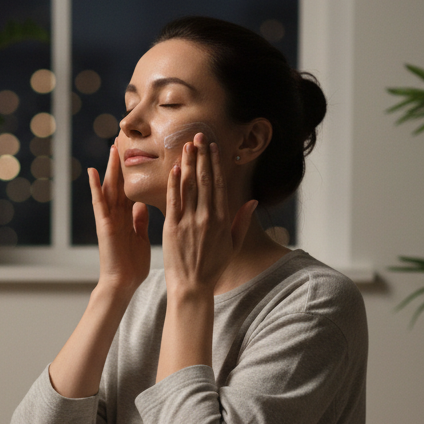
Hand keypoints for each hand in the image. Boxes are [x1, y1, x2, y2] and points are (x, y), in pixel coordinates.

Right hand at [88, 144, 150, 293]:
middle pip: (119, 184)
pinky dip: (95, 188)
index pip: (131, 190)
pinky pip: (99, 203)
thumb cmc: (132, 266)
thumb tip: (141, 205)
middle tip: (122, 142)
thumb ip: (140, 220)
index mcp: (128, 218)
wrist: (122, 283)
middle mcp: (117, 215)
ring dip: (110, 168)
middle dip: (121, 164)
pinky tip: (93, 172)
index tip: (138, 155)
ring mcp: (109, 219)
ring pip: (110, 188)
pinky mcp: (104, 225)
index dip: (134, 173)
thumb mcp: (141, 238)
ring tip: (111, 148)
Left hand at [162, 133, 257, 295]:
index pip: (219, 185)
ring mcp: (189, 222)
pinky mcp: (172, 228)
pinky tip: (175, 168)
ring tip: (187, 145)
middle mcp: (206, 217)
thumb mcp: (232, 245)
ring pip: (189, 186)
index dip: (216, 164)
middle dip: (202, 156)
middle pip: (205, 180)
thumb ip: (241, 222)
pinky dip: (174, 183)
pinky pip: (173, 200)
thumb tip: (252, 202)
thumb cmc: (212, 268)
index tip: (213, 147)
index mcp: (222, 220)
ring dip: (189, 163)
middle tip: (199, 136)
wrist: (192, 287)